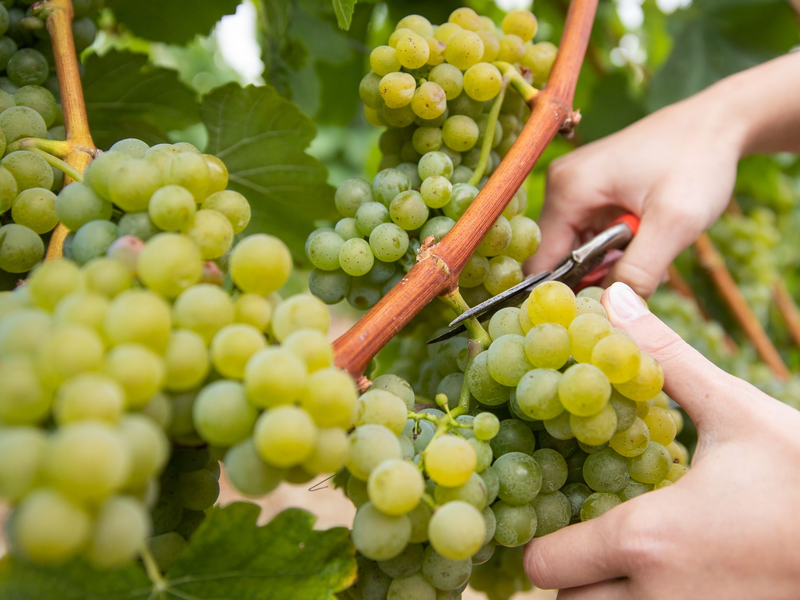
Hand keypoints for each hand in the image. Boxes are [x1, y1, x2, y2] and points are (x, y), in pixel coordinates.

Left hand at [523, 282, 799, 599]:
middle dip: (569, 572)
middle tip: (588, 536)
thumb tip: (615, 299)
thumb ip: (664, 358)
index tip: (558, 513)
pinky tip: (670, 575)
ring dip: (601, 596)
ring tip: (626, 559)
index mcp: (647, 538)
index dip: (542, 539)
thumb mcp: (735, 411)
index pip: (544, 562)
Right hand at [526, 97, 741, 296]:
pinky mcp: (589, 191)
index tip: (602, 311)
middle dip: (594, 278)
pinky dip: (614, 250)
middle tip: (637, 280)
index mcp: (567, 190)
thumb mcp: (675, 222)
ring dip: (608, 265)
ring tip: (648, 257)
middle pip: (557, 258)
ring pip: (574, 249)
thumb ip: (639, 271)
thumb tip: (611, 310)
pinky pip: (588, 235)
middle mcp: (560, 186)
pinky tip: (644, 245)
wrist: (718, 123)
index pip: (541, 262)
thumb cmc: (698, 161)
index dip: (566, 294)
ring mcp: (573, 187)